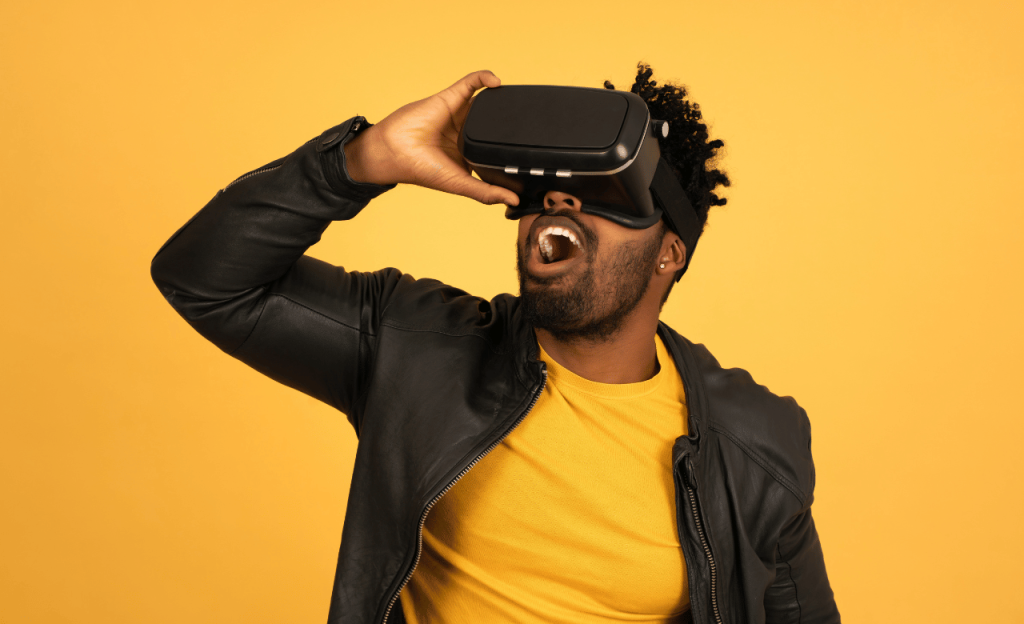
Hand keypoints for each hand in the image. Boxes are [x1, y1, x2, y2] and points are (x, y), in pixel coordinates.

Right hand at [343, 70, 519, 205]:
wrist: (394, 151)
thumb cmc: (422, 170)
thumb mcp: (460, 184)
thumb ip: (487, 192)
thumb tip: (515, 201)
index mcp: (470, 153)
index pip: (497, 148)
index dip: (512, 149)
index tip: (531, 153)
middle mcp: (466, 132)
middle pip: (496, 124)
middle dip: (512, 123)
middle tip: (534, 125)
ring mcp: (459, 114)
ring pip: (487, 103)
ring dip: (504, 101)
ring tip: (522, 103)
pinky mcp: (450, 98)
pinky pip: (471, 82)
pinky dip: (485, 78)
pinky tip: (498, 83)